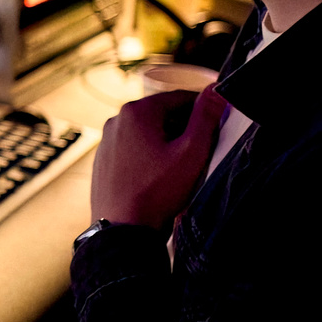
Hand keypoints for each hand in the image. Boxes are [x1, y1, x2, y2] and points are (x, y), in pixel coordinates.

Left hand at [90, 85, 228, 229]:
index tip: (217, 124)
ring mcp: (106, 142)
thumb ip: (206, 117)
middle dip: (184, 129)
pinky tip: (160, 178)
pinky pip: (133, 151)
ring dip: (167, 144)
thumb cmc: (157, 192)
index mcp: (136, 112)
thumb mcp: (191, 152)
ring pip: (147, 134)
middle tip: (201, 151)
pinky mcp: (104, 162)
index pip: (180, 98)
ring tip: (181, 169)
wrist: (123, 231)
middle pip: (162, 115)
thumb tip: (216, 90)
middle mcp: (116, 121)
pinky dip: (149, 158)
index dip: (203, 109)